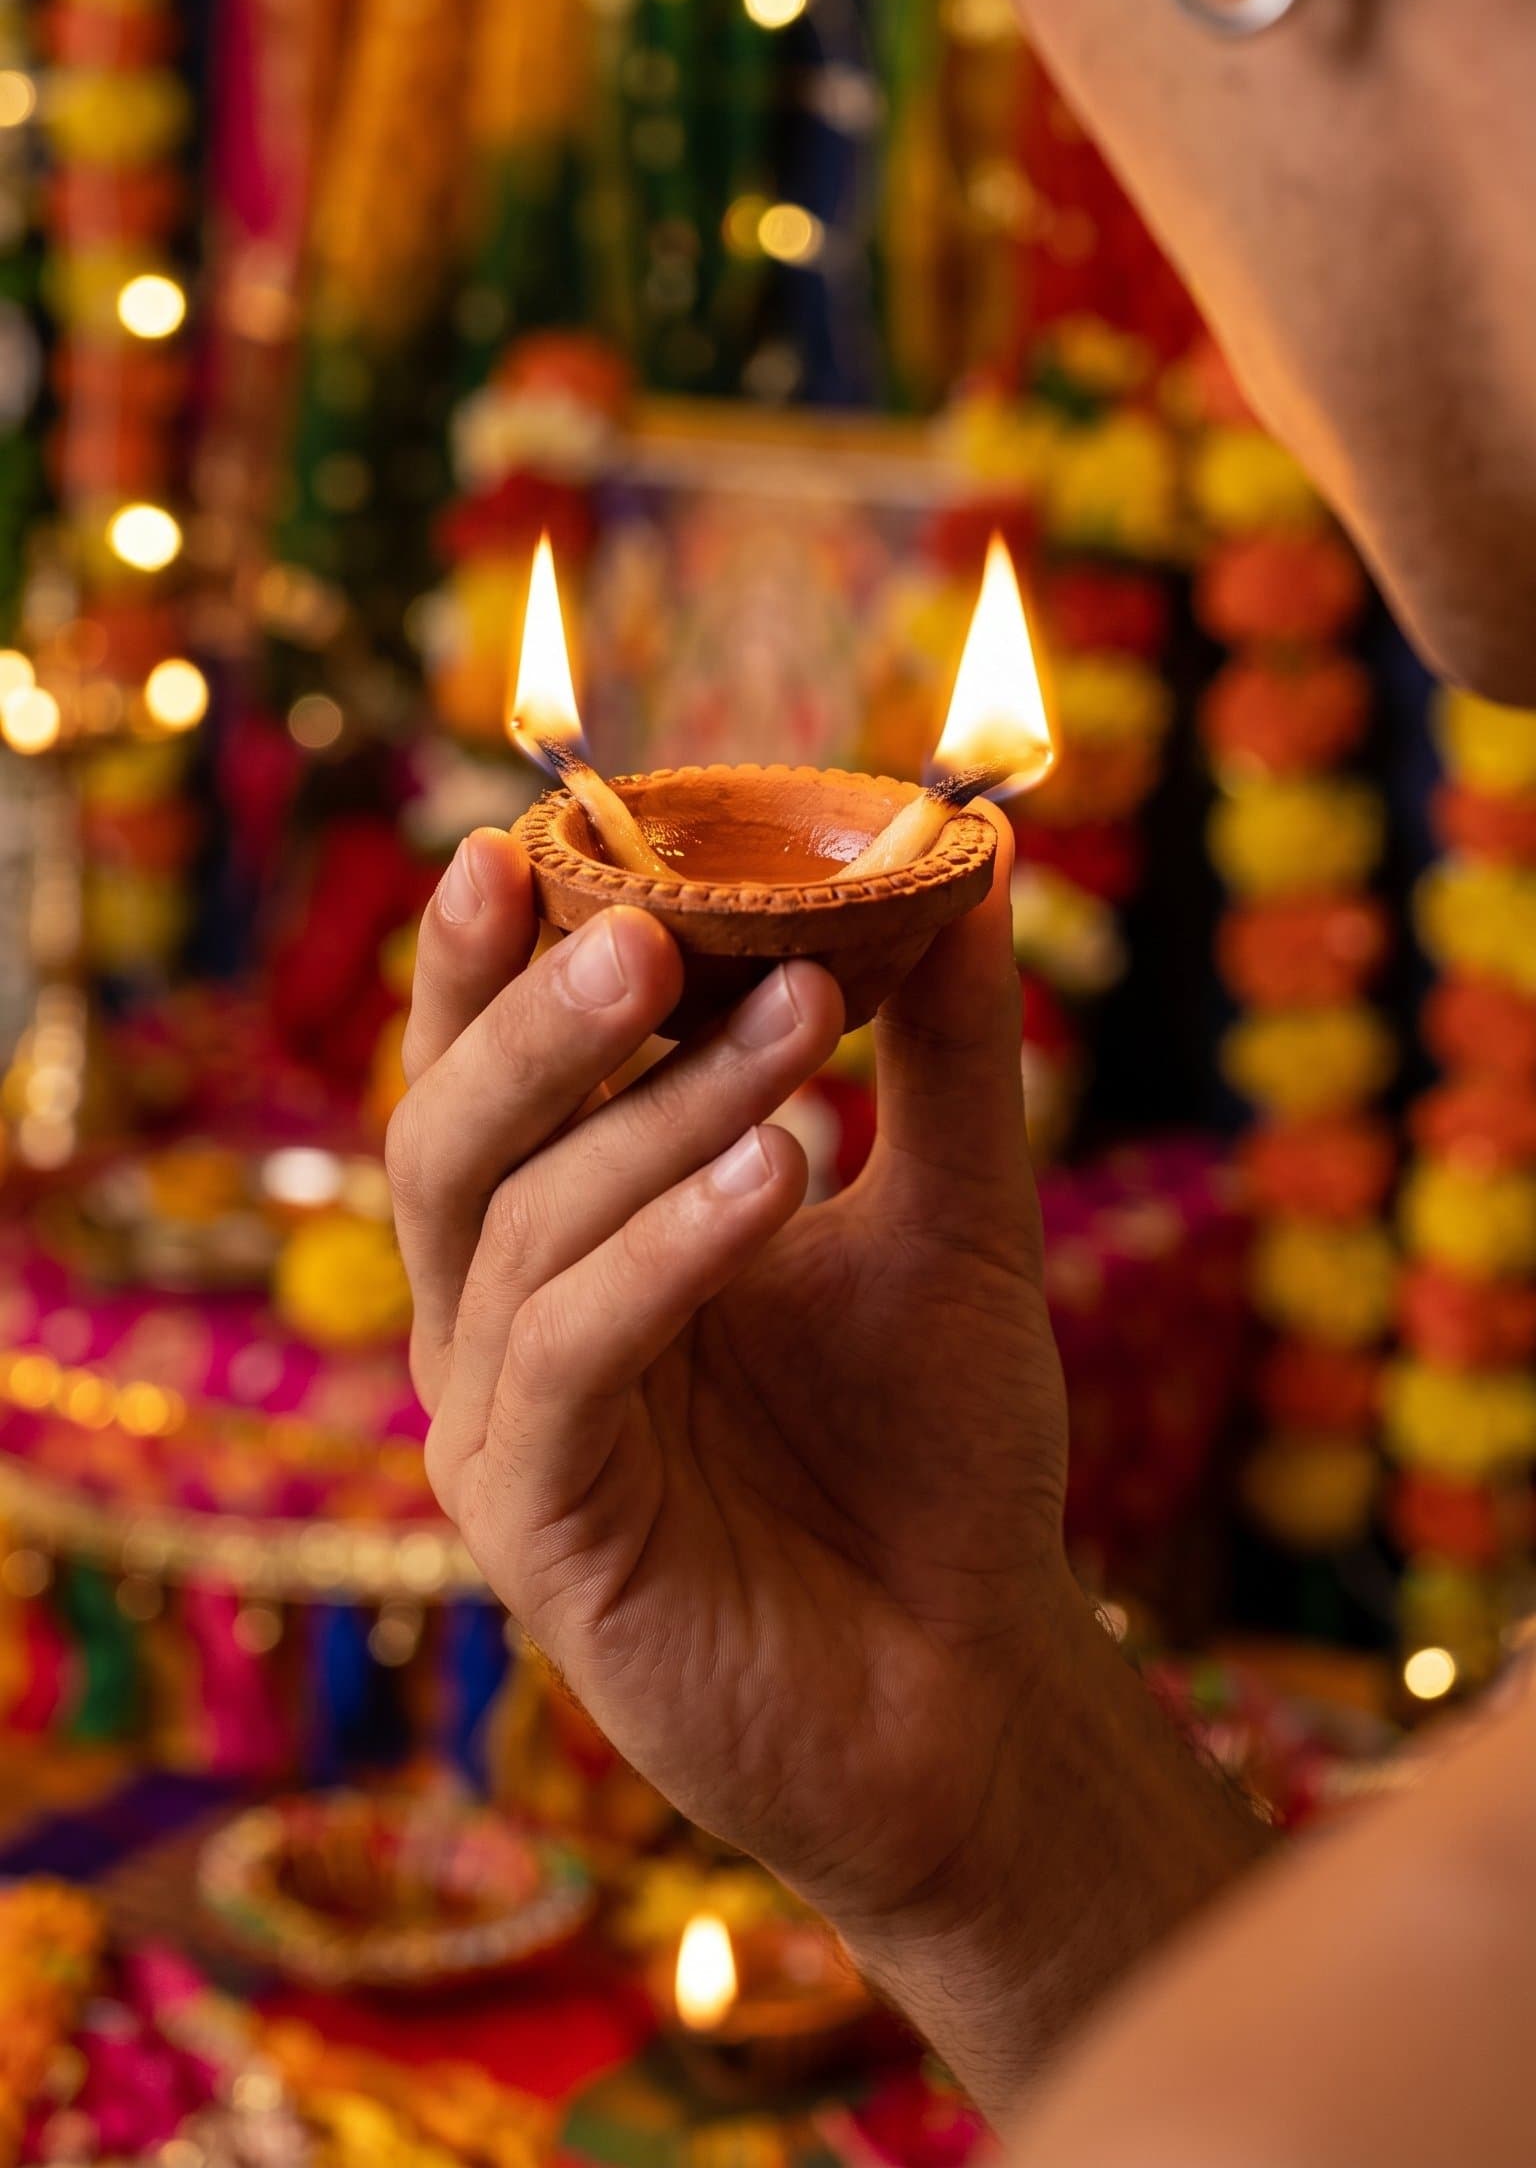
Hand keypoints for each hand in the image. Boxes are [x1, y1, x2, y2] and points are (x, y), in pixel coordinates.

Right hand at [388, 810, 1071, 1939]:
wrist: (975, 1682)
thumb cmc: (939, 1451)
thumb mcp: (956, 1217)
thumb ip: (944, 1056)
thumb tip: (966, 864)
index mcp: (555, 1240)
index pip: (480, 1073)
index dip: (476, 963)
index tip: (521, 839)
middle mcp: (496, 1325)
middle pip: (447, 1137)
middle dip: (538, 1021)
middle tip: (649, 926)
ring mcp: (502, 1432)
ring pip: (519, 1231)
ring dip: (656, 1115)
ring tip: (798, 1023)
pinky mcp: (541, 1533)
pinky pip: (574, 1357)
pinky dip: (666, 1248)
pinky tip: (782, 1170)